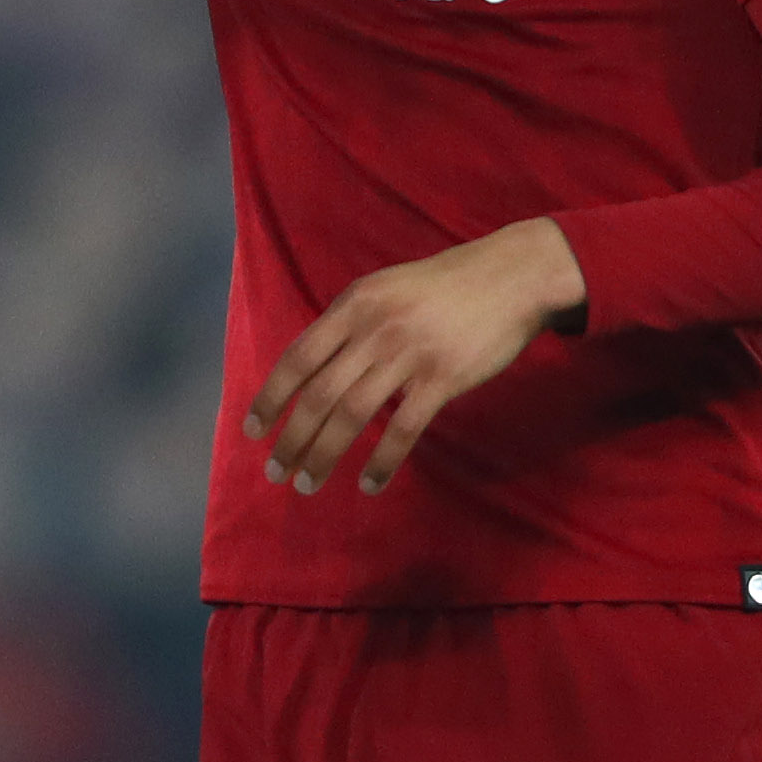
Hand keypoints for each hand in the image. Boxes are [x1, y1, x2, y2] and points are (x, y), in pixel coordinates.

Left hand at [244, 219, 584, 496]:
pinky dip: (382, 461)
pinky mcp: (442, 378)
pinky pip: (403, 429)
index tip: (253, 430)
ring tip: (306, 483)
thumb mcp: (384, 290)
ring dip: (324, 454)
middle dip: (291, 438)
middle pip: (319, 394)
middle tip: (275, 471)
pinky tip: (368, 483)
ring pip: (352, 415)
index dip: (271, 397)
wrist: (509, 277)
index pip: (299, 358)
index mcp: (354, 305)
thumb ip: (349, 324)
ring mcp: (408, 354)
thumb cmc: (443, 286)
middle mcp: (374, 329)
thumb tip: (313, 368)